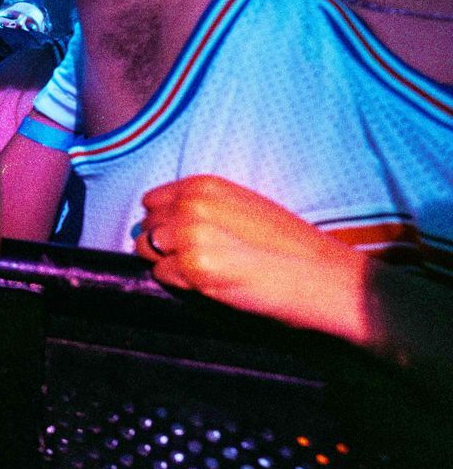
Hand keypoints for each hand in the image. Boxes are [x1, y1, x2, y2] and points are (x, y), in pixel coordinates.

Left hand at [137, 175, 371, 341]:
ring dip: (168, 262)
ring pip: (148, 251)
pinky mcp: (193, 267)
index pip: (152, 201)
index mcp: (203, 185)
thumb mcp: (241, 207)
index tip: (184, 235)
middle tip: (200, 257)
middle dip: (164, 244)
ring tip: (207, 269)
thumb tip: (160, 221)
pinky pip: (161, 276)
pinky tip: (212, 283)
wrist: (322, 277)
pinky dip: (179, 283)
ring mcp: (190, 235)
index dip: (164, 221)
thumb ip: (200, 207)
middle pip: (147, 227)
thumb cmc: (287, 246)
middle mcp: (192, 204)